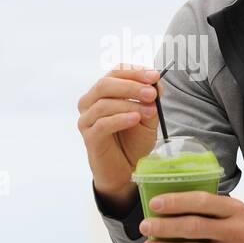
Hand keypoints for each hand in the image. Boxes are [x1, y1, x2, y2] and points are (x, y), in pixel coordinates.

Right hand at [76, 64, 164, 209]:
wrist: (126, 170)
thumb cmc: (133, 141)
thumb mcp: (148, 117)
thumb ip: (151, 100)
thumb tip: (156, 83)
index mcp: (103, 92)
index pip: (115, 72)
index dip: (134, 72)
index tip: (154, 76)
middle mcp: (90, 102)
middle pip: (105, 84)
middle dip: (131, 86)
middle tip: (152, 93)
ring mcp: (87, 120)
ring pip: (103, 103)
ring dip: (129, 104)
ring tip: (149, 111)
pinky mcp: (89, 137)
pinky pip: (102, 124)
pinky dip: (120, 119)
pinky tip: (135, 119)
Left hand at [138, 191, 243, 242]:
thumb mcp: (240, 212)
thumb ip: (213, 209)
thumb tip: (173, 204)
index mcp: (236, 210)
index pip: (203, 202)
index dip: (176, 202)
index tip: (155, 203)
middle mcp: (235, 231)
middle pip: (194, 228)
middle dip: (164, 227)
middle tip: (145, 226)